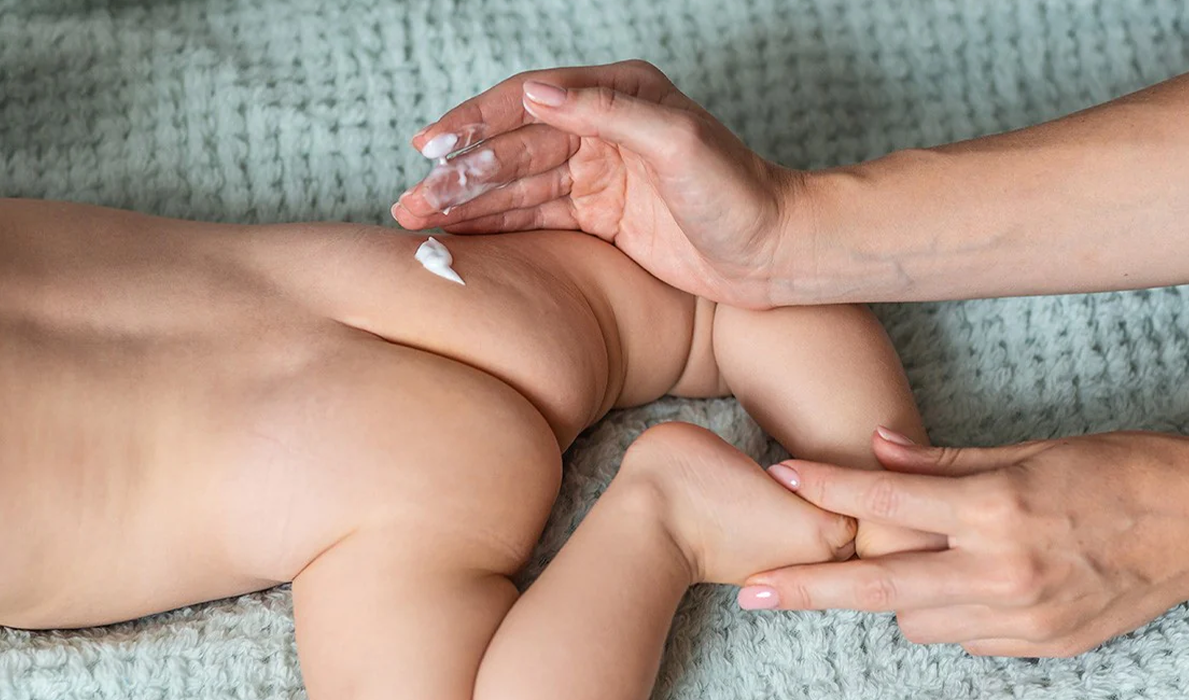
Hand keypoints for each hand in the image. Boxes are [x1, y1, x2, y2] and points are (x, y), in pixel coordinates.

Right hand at [392, 60, 811, 308]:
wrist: (776, 251)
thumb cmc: (740, 192)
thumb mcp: (677, 143)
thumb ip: (607, 112)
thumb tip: (535, 94)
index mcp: (618, 96)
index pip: (530, 102)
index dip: (476, 122)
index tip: (431, 144)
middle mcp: (603, 129)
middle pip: (514, 147)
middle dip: (460, 172)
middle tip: (412, 198)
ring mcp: (599, 175)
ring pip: (517, 184)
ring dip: (467, 201)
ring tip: (418, 218)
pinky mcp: (601, 217)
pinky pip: (536, 215)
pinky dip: (497, 224)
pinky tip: (459, 233)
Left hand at [740, 429, 1188, 656]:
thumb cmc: (1123, 472)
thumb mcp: (1031, 450)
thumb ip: (946, 459)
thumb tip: (877, 449)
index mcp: (996, 510)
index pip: (886, 498)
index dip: (825, 486)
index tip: (778, 476)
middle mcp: (1001, 571)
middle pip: (879, 587)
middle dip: (808, 588)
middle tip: (753, 590)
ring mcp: (1023, 619)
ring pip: (918, 622)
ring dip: (892, 597)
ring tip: (883, 568)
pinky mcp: (1043, 647)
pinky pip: (966, 641)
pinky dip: (946, 617)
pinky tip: (953, 588)